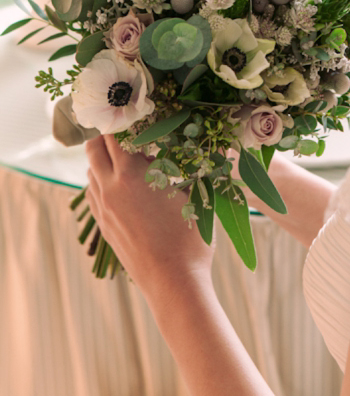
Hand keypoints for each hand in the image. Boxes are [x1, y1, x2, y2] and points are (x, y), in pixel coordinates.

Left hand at [85, 134, 213, 293]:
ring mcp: (104, 209)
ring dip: (104, 160)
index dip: (121, 119)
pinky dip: (103, 182)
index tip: (132, 112)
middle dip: (107, 135)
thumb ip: (190, 166)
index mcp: (131, 174)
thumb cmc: (189, 237)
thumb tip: (211, 144)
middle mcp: (110, 188)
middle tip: (126, 129)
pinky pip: (94, 194)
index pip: (115, 134)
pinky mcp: (104, 227)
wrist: (173, 283)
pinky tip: (124, 186)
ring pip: (91, 172)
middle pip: (94, 148)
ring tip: (128, 159)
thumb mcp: (194, 194)